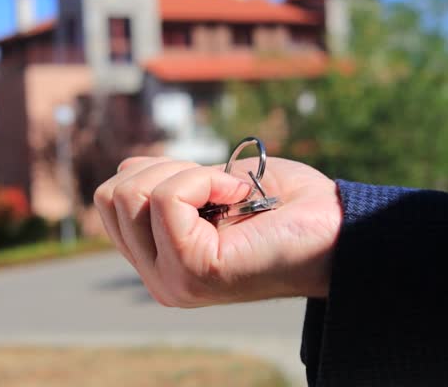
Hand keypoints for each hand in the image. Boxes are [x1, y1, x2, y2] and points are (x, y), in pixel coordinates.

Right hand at [93, 156, 342, 306]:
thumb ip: (167, 185)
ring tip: (230, 194)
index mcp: (159, 260)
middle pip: (111, 197)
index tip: (206, 182)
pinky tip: (239, 197)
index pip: (111, 201)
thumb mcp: (212, 186)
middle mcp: (158, 278)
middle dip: (163, 170)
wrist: (337, 227)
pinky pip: (167, 198)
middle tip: (217, 186)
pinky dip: (205, 181)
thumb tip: (128, 168)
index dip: (154, 172)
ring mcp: (171, 279)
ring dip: (187, 174)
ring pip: (130, 194)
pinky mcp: (191, 270)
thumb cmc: (284, 205)